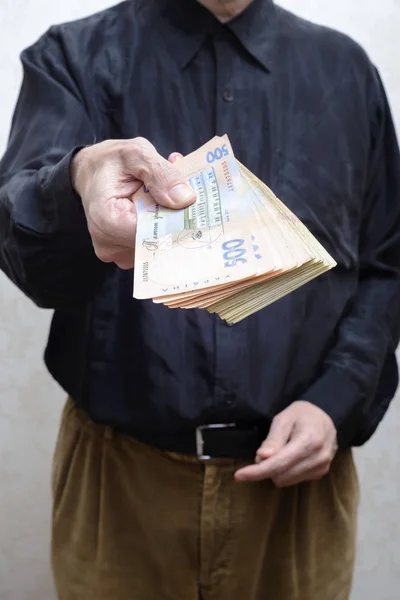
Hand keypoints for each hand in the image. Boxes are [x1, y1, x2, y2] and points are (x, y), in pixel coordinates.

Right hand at [71, 139, 195, 268]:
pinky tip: (157, 206)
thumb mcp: (136, 154)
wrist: (91, 173)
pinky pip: (152, 244)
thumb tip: (186, 199)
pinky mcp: (126, 254)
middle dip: (175, 218)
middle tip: (184, 192)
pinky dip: (160, 226)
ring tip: (165, 194)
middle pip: (158, 242)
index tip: (192, 204)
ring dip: (168, 221)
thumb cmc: (110, 162)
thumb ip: (161, 174)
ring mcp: (118, 253)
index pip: (153, 233)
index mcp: (107, 220)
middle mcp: (109, 244)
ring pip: (158, 244)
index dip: (176, 221)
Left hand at [235, 401, 337, 486]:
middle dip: (266, 467)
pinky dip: (286, 472)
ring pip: (286, 481)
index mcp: (309, 441)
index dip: (257, 471)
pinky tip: (290, 457)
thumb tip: (261, 458)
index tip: (239, 475)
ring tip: (280, 451)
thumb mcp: (284, 418)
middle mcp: (318, 458)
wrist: (326, 416)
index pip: (278, 464)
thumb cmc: (302, 414)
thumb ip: (273, 439)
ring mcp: (321, 467)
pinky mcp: (321, 473)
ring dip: (276, 471)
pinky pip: (295, 480)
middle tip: (265, 451)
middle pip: (281, 475)